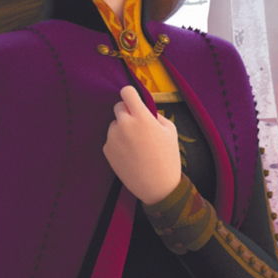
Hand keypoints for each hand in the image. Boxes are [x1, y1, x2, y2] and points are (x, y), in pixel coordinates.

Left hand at [106, 83, 183, 202]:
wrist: (156, 185)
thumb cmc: (167, 156)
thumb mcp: (170, 130)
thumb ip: (155, 115)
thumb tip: (143, 108)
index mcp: (142, 117)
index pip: (127, 92)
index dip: (130, 93)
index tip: (133, 98)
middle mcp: (124, 125)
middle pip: (118, 106)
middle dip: (127, 111)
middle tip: (138, 123)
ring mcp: (113, 138)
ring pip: (114, 124)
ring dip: (122, 128)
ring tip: (137, 144)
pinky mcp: (107, 150)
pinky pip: (111, 138)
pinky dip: (119, 142)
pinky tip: (130, 153)